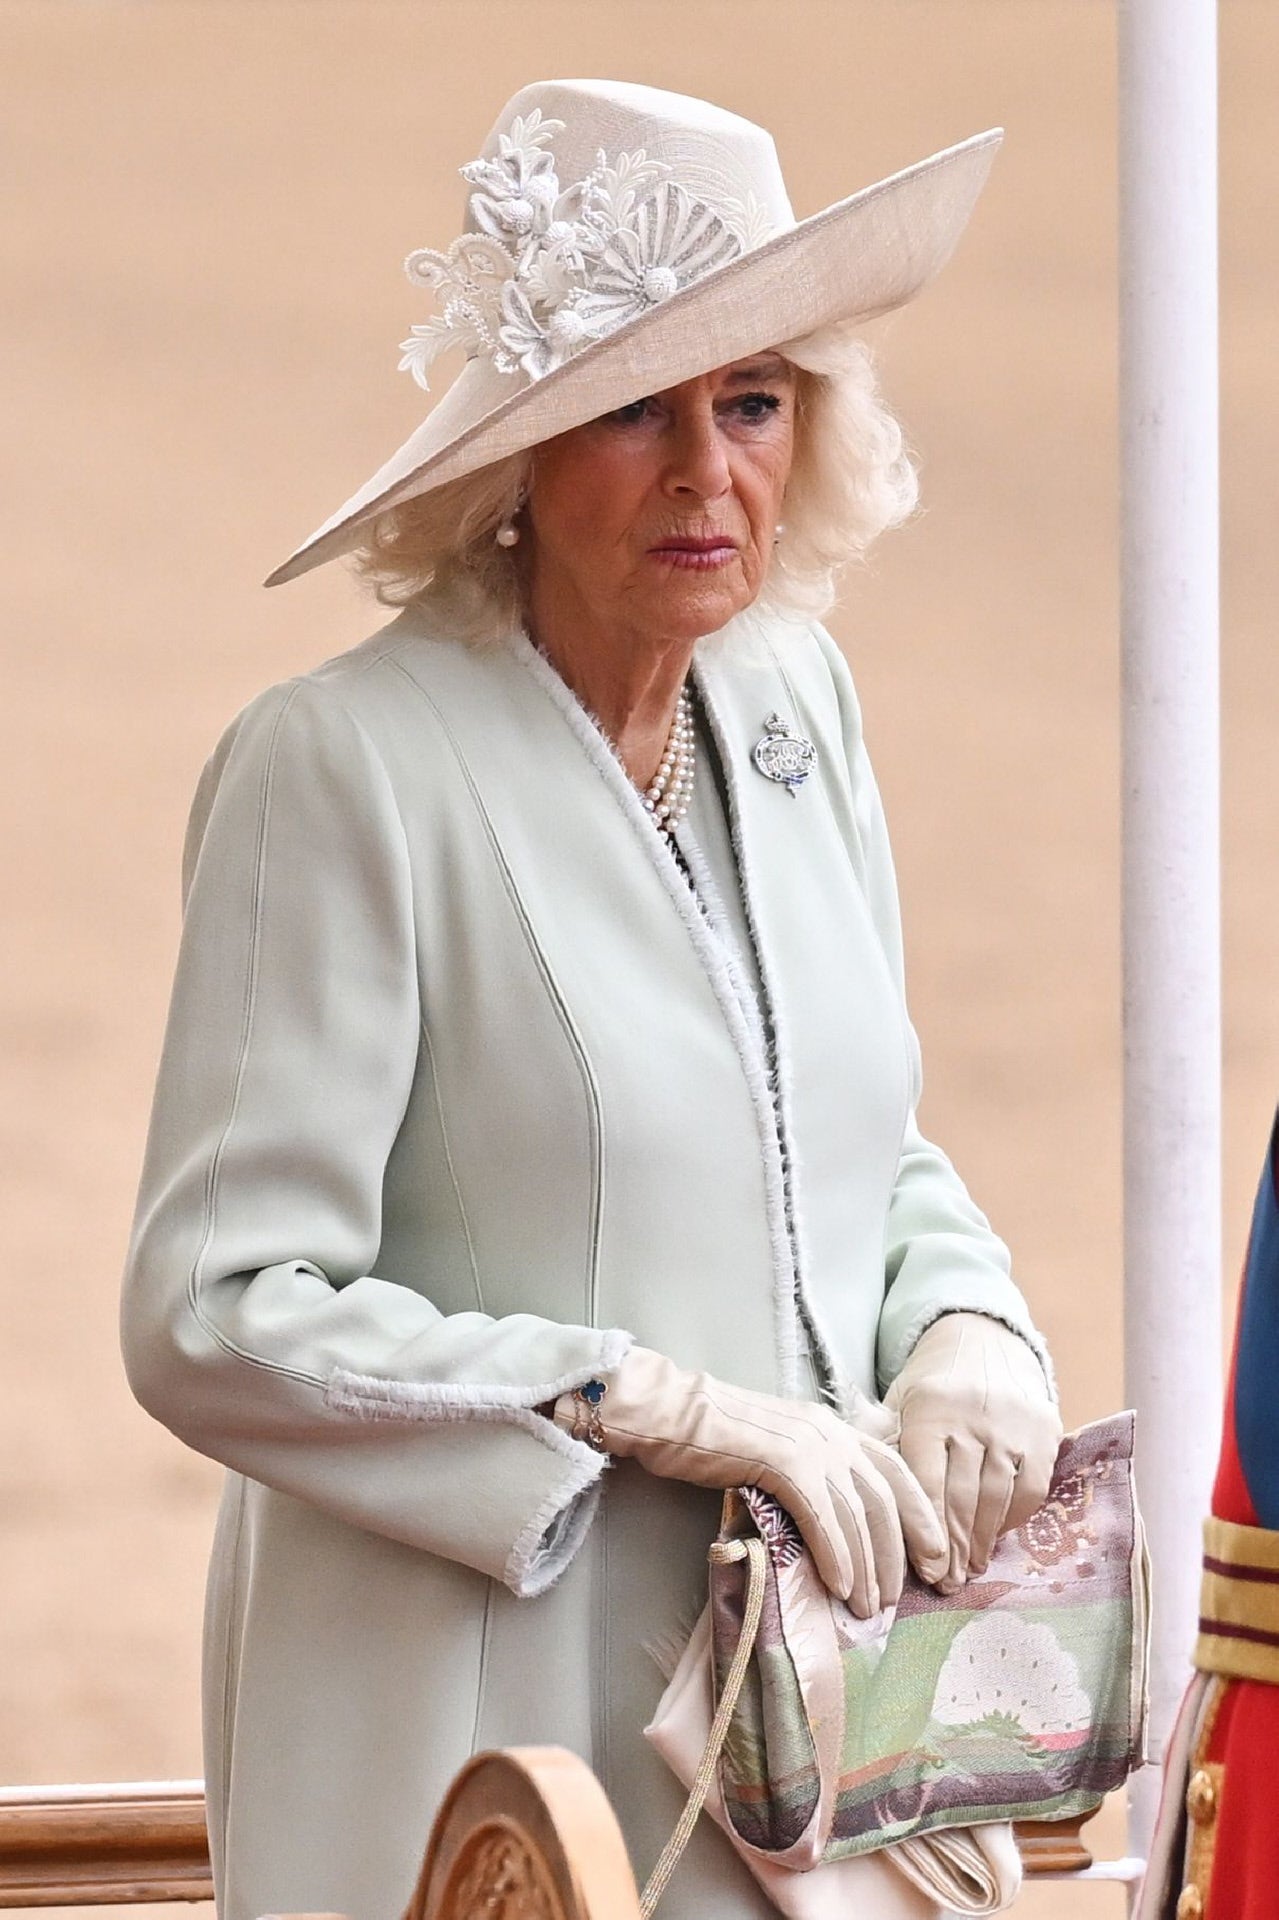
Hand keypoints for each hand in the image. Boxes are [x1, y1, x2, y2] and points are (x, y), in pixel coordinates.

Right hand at [555, 1346, 947, 1615]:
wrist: (673, 1413)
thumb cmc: (717, 1436)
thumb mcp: (783, 1446)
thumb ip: (815, 1472)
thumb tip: (842, 1524)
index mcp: (835, 1427)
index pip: (896, 1473)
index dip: (922, 1517)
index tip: (936, 1559)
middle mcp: (832, 1432)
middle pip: (884, 1500)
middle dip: (900, 1553)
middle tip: (903, 1596)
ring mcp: (809, 1445)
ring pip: (857, 1514)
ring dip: (869, 1566)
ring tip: (870, 1606)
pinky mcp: (783, 1462)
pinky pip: (822, 1516)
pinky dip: (836, 1554)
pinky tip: (840, 1586)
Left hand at [884, 1312, 1062, 1593]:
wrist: (983, 1342)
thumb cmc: (930, 1388)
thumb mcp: (898, 1403)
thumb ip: (882, 1445)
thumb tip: (863, 1499)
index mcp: (928, 1408)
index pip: (925, 1480)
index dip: (925, 1531)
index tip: (926, 1571)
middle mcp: (971, 1415)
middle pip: (961, 1496)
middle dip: (954, 1548)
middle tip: (948, 1584)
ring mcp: (1011, 1423)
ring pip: (996, 1497)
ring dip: (983, 1542)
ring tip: (971, 1571)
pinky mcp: (1043, 1430)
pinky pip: (1030, 1489)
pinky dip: (1014, 1519)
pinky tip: (997, 1538)